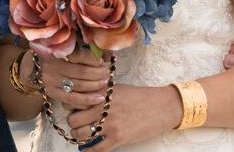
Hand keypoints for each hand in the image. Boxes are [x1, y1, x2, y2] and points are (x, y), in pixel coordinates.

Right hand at [34, 48, 109, 110]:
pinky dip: (87, 100)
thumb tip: (107, 53)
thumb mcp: (67, 50)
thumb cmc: (57, 58)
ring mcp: (51, 81)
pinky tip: (99, 98)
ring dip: (96, 86)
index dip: (95, 59)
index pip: (81, 55)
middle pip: (82, 72)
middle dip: (99, 74)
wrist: (36, 69)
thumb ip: (84, 51)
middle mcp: (52, 65)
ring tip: (105, 83)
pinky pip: (72, 99)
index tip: (104, 61)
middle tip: (107, 73)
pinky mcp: (52, 93)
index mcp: (57, 51)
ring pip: (79, 86)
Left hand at [66, 84, 180, 150]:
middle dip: (73, 122)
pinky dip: (88, 150)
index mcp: (102, 93)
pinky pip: (95, 149)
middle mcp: (103, 108)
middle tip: (78, 122)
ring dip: (78, 136)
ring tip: (83, 134)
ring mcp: (110, 124)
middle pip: (73, 119)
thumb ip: (100, 93)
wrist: (162, 107)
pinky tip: (87, 148)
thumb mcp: (118, 89)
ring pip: (80, 134)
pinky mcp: (118, 138)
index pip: (75, 100)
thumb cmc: (140, 97)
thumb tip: (83, 99)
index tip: (74, 108)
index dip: (71, 105)